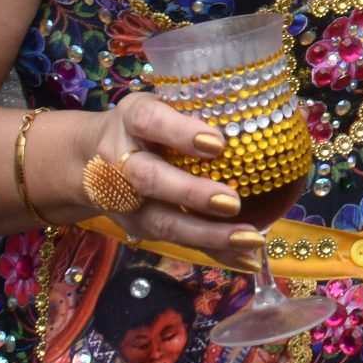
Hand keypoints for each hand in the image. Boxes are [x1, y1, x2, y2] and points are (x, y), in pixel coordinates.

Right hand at [65, 94, 258, 270]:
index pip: (150, 121)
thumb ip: (201, 108)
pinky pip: (175, 241)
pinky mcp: (135, 227)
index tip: (217, 143)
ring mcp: (123, 200)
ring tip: (250, 240)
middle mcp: (120, 159)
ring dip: (208, 234)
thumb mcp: (163, 104)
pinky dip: (212, 251)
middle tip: (232, 202)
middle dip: (191, 193)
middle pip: (150, 179)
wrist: (86, 157)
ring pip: (162, 221)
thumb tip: (276, 113)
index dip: (180, 133)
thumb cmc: (145, 125)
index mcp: (132, 118)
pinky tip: (247, 258)